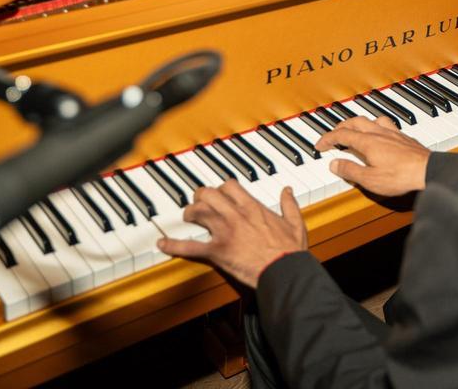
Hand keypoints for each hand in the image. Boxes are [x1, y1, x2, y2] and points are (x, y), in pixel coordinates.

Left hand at [158, 181, 306, 287]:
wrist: (284, 271)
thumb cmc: (289, 250)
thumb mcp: (295, 222)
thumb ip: (289, 204)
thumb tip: (287, 191)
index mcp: (252, 207)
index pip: (229, 186)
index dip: (222, 188)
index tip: (221, 194)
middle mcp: (235, 215)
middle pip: (208, 194)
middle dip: (201, 197)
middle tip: (200, 203)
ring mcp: (224, 232)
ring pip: (197, 212)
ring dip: (190, 213)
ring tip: (187, 217)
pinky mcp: (217, 252)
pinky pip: (189, 247)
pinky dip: (174, 246)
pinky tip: (163, 244)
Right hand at [316, 116, 430, 196]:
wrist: (428, 171)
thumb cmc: (400, 176)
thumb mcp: (369, 179)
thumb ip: (350, 170)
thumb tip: (335, 164)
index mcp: (367, 142)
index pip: (342, 135)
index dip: (328, 138)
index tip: (320, 145)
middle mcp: (379, 133)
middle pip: (355, 122)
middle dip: (341, 126)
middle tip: (334, 135)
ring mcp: (393, 133)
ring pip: (372, 119)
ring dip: (360, 123)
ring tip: (356, 130)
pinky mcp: (403, 137)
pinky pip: (386, 124)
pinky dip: (376, 126)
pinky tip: (380, 135)